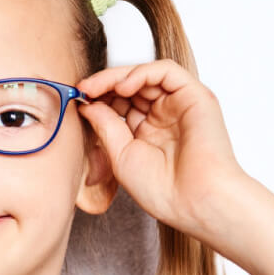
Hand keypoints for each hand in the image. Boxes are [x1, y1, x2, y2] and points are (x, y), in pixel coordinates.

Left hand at [76, 58, 246, 237]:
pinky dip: (142, 73)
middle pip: (132, 86)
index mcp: (149, 132)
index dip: (99, 98)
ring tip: (96, 88)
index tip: (78, 99)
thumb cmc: (164, 190)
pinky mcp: (195, 96)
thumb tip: (88, 105)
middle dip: (105, 85)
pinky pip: (166, 71)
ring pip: (146, 75)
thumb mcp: (121, 156)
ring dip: (118, 77)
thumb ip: (106, 126)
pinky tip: (122, 87)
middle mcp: (166, 116)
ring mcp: (180, 104)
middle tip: (83, 89)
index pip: (122, 103)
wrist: (195, 202)